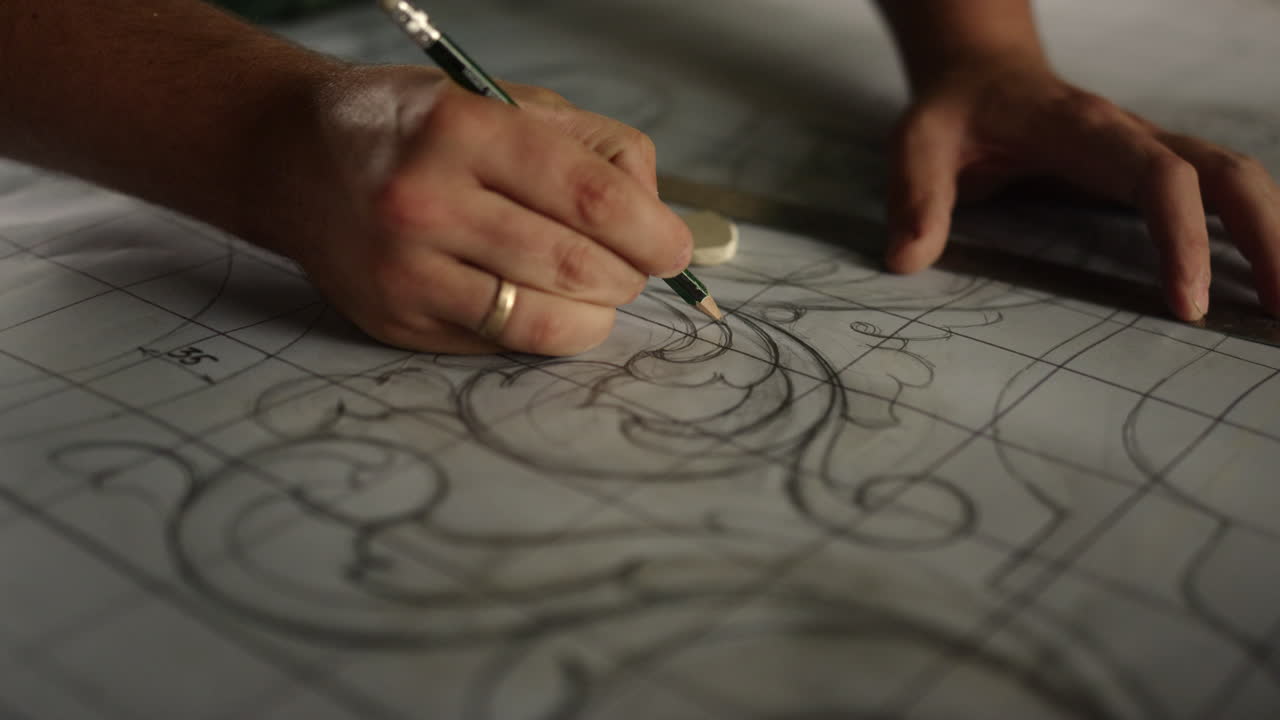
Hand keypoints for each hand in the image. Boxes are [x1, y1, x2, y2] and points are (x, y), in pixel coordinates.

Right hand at [255, 66, 691, 354]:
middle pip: (575, 267)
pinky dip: (543, 329)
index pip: (590, 197)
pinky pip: (502, 345)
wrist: (298, 159)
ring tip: (598, 289)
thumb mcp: (508, 102)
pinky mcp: (395, 321)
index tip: (674, 248)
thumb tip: (655, 221)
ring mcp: (404, 271)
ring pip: (544, 322)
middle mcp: (424, 202)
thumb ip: (595, 149)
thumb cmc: (421, 128)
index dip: (652, 232)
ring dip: (596, 314)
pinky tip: (537, 298)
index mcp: (461, 130)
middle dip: (629, 277)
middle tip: (638, 268)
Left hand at [884, 57, 1279, 320]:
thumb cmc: (953, 113)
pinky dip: (1252, 231)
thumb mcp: (918, 145)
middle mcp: (1132, 136)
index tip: (1189, 302)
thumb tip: (907, 260)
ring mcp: (1149, 149)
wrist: (979, 72)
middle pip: (1229, 173)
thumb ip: (915, 197)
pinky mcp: (1152, 168)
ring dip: (1274, 236)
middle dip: (1267, 237)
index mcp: (1084, 130)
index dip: (1183, 236)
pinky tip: (1262, 278)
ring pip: (1239, 179)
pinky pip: (1221, 193)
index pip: (1159, 176)